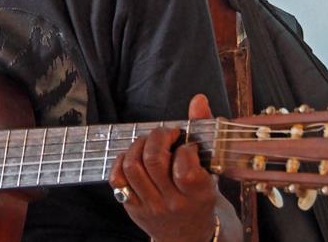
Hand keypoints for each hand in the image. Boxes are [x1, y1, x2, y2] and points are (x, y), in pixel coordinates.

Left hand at [109, 94, 217, 241]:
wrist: (188, 236)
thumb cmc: (200, 196)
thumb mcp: (210, 169)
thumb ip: (202, 130)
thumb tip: (198, 99)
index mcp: (197, 194)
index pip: (185, 168)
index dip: (184, 148)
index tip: (187, 144)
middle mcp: (173, 202)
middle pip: (153, 161)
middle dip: (157, 137)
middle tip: (165, 134)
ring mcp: (150, 205)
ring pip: (133, 166)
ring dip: (139, 145)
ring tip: (149, 143)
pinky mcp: (132, 206)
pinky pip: (117, 179)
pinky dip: (122, 161)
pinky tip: (133, 156)